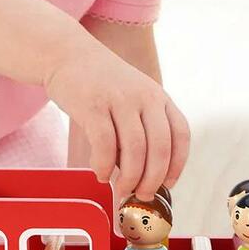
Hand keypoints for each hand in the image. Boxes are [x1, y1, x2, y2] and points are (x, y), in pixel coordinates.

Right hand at [44, 35, 188, 199]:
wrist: (68, 55)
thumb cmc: (101, 84)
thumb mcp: (133, 97)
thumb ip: (142, 128)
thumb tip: (144, 174)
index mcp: (158, 97)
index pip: (180, 134)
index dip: (177, 164)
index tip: (168, 184)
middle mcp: (144, 97)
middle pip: (160, 148)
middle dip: (152, 179)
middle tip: (141, 194)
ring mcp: (119, 100)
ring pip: (135, 150)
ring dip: (130, 178)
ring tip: (121, 188)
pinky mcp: (93, 105)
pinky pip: (105, 145)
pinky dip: (105, 166)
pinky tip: (101, 174)